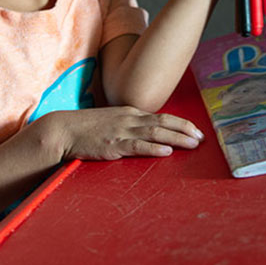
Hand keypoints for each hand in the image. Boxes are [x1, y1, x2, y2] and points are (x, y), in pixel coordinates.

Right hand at [40, 106, 204, 159]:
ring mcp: (122, 131)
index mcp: (130, 113)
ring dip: (177, 139)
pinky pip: (137, 146)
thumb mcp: (112, 121)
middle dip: (186, 130)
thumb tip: (147, 132)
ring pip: (156, 133)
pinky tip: (166, 152)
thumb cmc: (86, 128)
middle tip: (202, 138)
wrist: (62, 130)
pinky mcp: (113, 145)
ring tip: (193, 144)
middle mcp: (130, 119)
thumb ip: (129, 125)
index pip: (162, 116)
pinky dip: (154, 148)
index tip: (196, 130)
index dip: (182, 123)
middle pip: (164, 122)